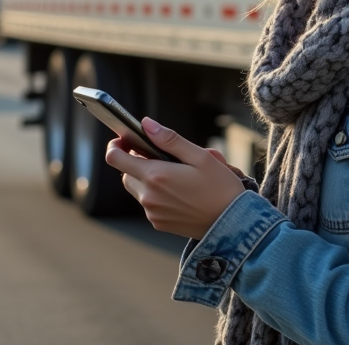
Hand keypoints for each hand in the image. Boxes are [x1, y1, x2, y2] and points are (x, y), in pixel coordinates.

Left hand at [104, 118, 244, 239]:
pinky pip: (149, 203)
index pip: (116, 158)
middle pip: (126, 173)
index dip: (116, 145)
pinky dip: (156, 194)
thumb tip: (146, 124)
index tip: (125, 139)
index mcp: (156, 176)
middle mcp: (149, 196)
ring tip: (175, 175)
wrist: (233, 223)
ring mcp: (152, 212)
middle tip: (161, 156)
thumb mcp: (201, 156)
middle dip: (136, 162)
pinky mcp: (159, 223)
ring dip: (147, 178)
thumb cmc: (220, 187)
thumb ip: (170, 139)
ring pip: (137, 189)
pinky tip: (180, 192)